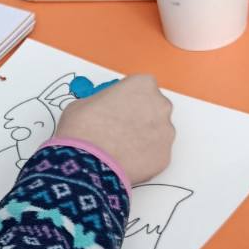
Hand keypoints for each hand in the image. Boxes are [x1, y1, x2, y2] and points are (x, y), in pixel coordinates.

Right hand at [55, 74, 174, 184]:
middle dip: (140, 118)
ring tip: (120, 149)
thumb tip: (103, 111)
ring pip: (157, 134)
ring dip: (143, 139)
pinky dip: (143, 159)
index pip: (141, 87)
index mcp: (142, 85)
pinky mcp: (164, 157)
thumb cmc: (82, 129)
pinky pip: (154, 156)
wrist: (85, 163)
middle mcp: (160, 106)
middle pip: (154, 109)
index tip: (118, 108)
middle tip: (119, 130)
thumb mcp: (84, 103)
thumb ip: (103, 102)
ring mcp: (166, 133)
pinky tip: (125, 162)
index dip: (128, 98)